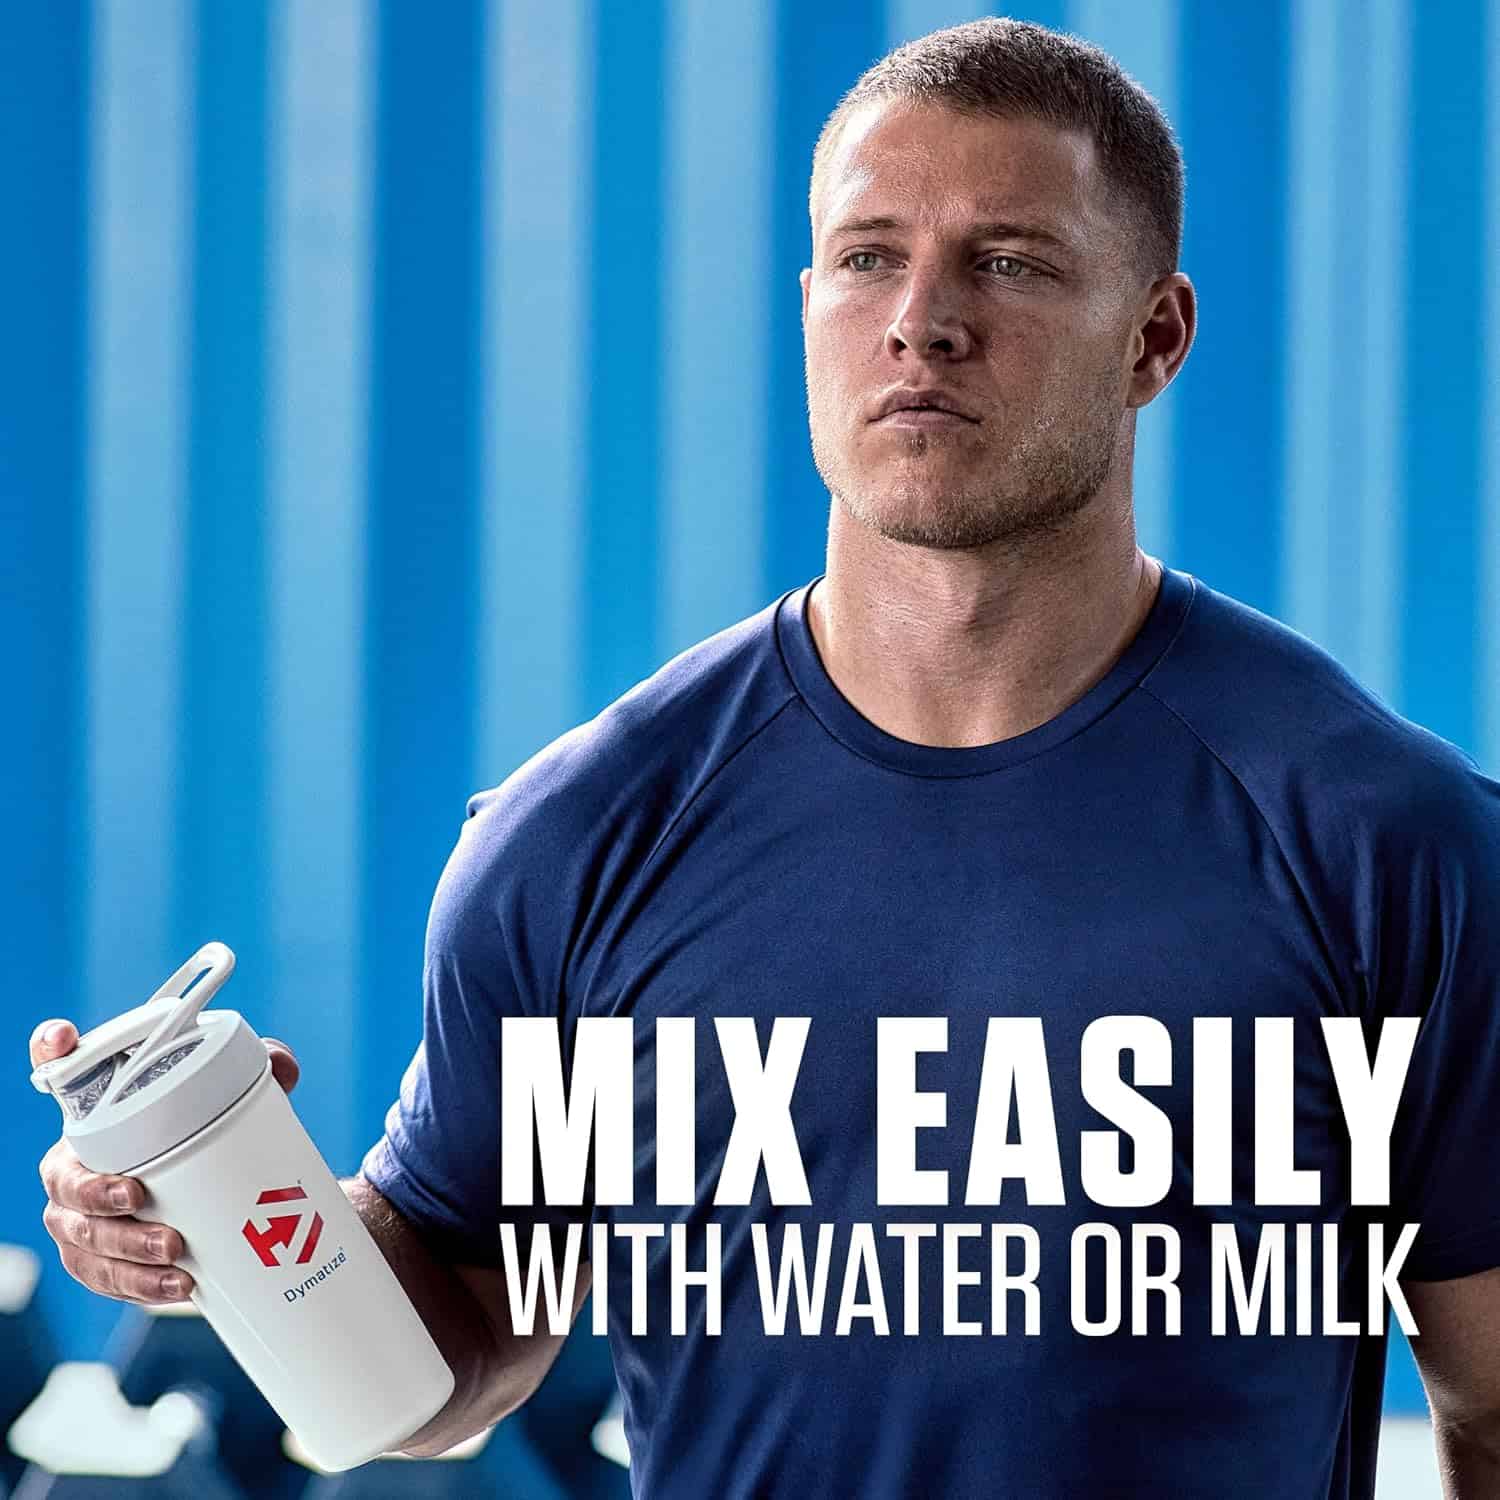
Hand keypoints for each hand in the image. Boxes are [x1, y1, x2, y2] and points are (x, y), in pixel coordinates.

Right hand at [31, 1018, 300, 1303]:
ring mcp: (78, 1217)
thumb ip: (261, 1073)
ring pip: (83, 1238)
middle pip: (65, 1181)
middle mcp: (73, 1164)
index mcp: (95, 1114)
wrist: (208, 1197)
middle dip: (96, 1194)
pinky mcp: (97, 1260)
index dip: (50, 1051)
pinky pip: (105, 1278)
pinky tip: (178, 1286)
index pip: (59, 1070)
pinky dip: (140, 1286)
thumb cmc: (205, 1133)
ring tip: (174, 1254)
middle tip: (137, 1198)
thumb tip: (283, 1066)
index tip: (62, 1040)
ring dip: (124, 1250)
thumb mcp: (237, 1101)